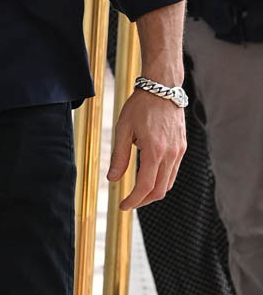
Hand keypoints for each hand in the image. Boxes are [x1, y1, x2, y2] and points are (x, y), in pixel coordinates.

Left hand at [107, 89, 185, 210]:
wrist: (161, 89)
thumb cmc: (140, 106)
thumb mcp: (123, 129)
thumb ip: (119, 156)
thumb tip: (112, 179)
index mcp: (154, 151)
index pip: (145, 186)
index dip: (133, 200)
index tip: (122, 206)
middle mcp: (171, 154)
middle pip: (159, 190)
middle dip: (143, 200)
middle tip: (128, 202)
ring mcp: (179, 152)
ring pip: (168, 183)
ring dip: (153, 192)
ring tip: (137, 193)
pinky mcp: (182, 148)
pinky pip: (173, 172)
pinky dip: (162, 180)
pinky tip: (149, 178)